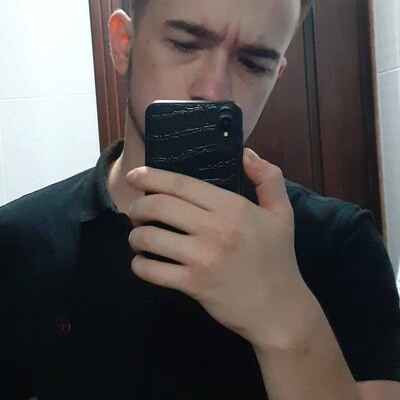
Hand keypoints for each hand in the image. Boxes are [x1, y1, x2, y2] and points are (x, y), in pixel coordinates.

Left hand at [126, 148, 305, 346]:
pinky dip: (139, 265)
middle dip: (138, 206)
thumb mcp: (282, 213)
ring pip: (149, 237)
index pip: (181, 184)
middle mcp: (214, 228)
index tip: (134, 175)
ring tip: (139, 236)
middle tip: (136, 211)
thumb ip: (267, 177)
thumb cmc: (278, 258)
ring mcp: (202, 258)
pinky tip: (143, 262)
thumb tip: (245, 152)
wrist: (279, 309)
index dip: (151, 176)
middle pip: (158, 206)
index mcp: (232, 206)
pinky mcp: (193, 285)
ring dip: (135, 235)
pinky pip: (152, 270)